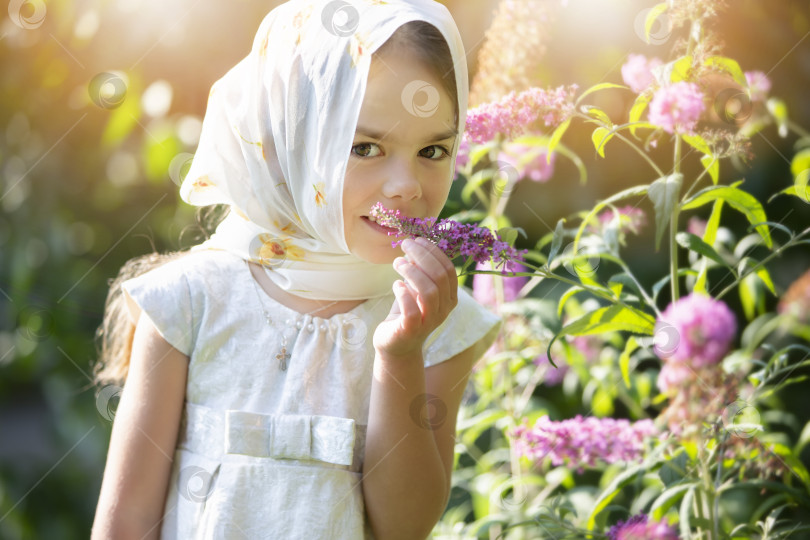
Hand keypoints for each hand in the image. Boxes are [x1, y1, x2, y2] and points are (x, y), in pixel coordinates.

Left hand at [373, 237, 458, 359]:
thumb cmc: (407, 312)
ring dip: (411, 271)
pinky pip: (411, 310)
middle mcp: (444, 310)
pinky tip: (396, 285)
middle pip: (439, 277)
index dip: (433, 251)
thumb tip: (415, 245)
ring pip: (428, 292)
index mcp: (450, 298)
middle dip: (421, 255)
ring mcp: (429, 322)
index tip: (418, 239)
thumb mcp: (416, 288)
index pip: (448, 269)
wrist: (396, 344)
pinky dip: (403, 293)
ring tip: (397, 262)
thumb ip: (420, 270)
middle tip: (404, 244)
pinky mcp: (411, 331)